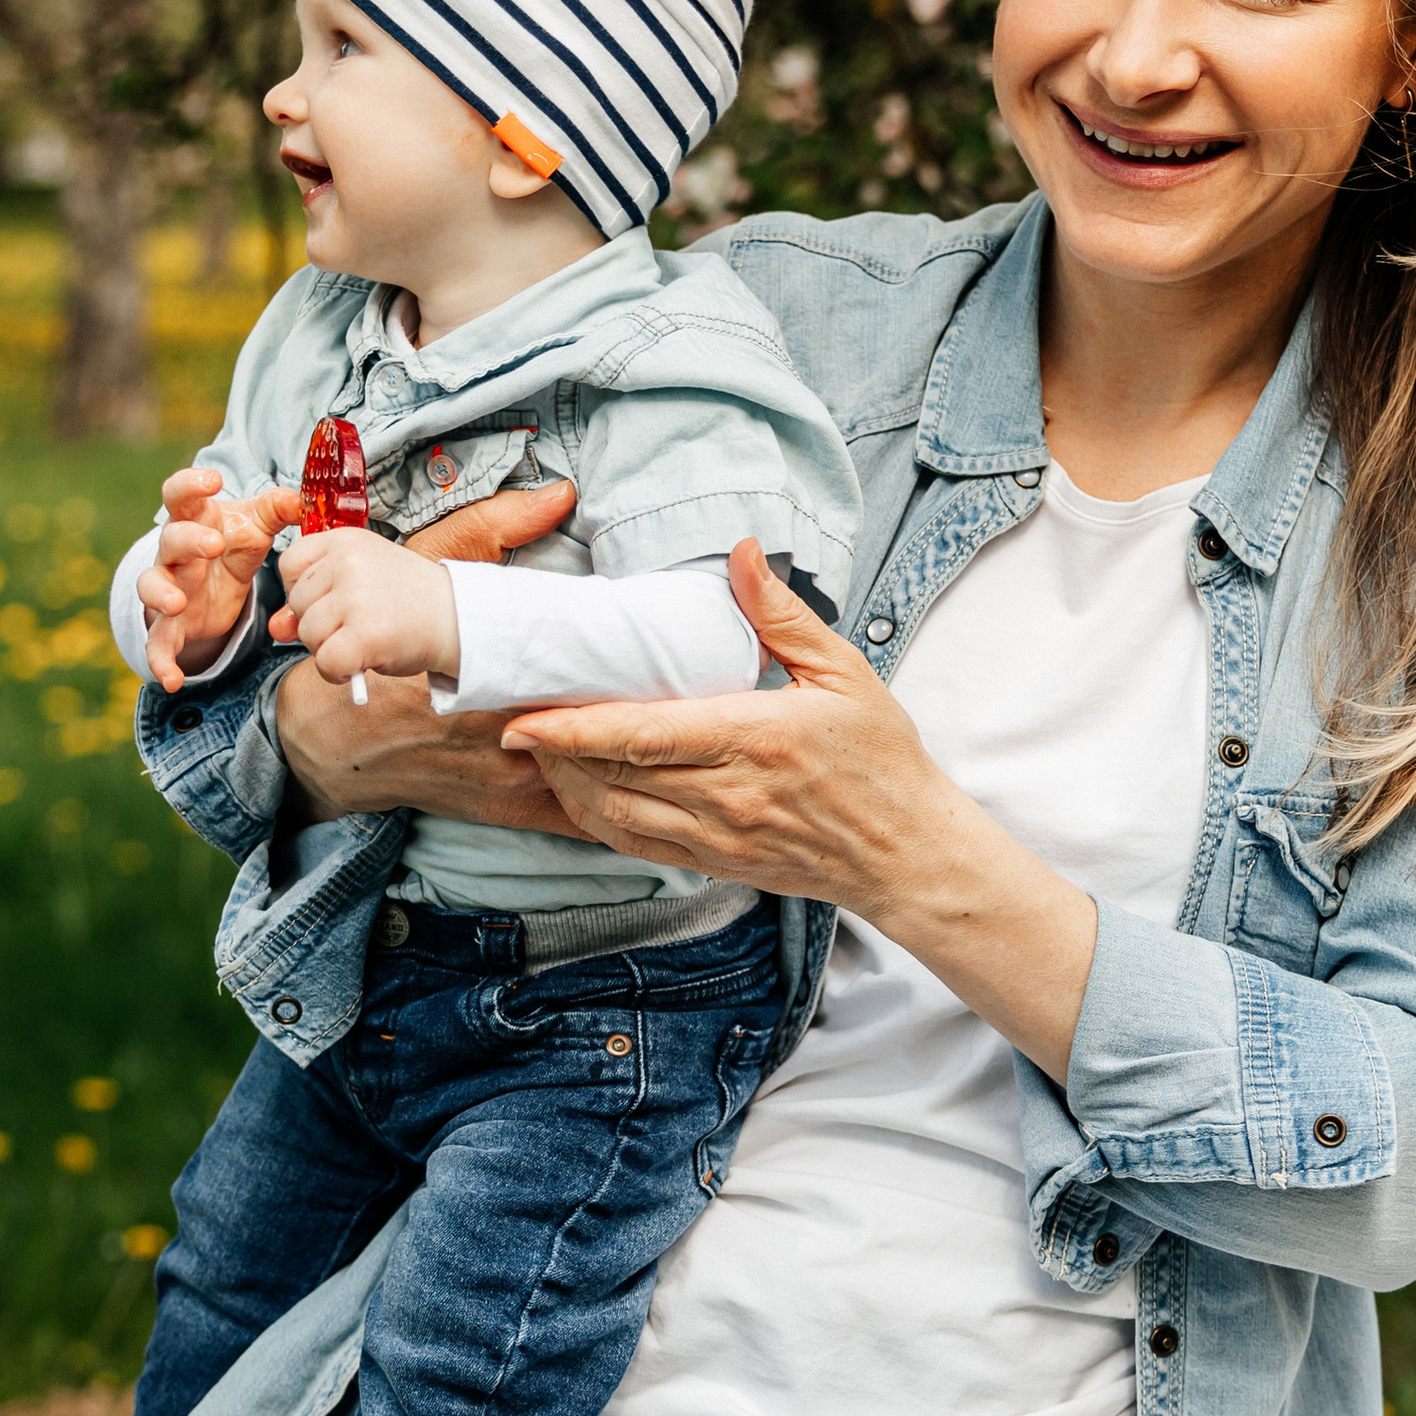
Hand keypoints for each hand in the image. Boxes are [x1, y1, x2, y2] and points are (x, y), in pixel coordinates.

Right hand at [137, 464, 301, 694]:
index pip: (180, 494)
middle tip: (213, 544)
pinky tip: (171, 681)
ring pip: (151, 585)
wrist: (216, 582)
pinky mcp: (170, 624)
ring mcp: (169, 587)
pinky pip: (157, 642)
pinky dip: (160, 661)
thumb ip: (278, 509)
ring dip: (161, 593)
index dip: (191, 484)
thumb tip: (302, 500)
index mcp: (196, 519)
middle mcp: (175, 551)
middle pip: (170, 538)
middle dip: (188, 540)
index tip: (213, 480)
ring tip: (177, 603)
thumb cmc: (233, 542)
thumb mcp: (256, 525)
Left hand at [269, 480, 586, 838]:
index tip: (335, 600)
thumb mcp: (358, 586)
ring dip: (329, 648)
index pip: (289, 565)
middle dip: (319, 623)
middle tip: (358, 622)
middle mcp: (347, 561)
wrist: (461, 619)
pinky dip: (338, 672)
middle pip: (296, 603)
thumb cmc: (409, 602)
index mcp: (345, 539)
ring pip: (308, 634)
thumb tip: (276, 628)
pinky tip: (362, 662)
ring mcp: (356, 595)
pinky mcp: (365, 633)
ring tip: (366, 639)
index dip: (305, 591)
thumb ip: (313, 601)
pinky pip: (325, 662)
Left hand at [506, 539, 1100, 1085]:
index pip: (642, 735)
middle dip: (551, 751)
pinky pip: (636, 845)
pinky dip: (595, 820)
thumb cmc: (881, 758)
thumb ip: (782, 614)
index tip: (523, 715)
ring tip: (535, 750)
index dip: (573, 727)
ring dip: (564, 786)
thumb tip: (741, 552)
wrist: (907, 854)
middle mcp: (726, 795)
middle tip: (508, 717)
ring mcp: (716, 836)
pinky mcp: (715, 863)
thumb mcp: (844, 671)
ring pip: (612, 817)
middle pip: (611, 776)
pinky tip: (577, 791)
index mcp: (753, 739)